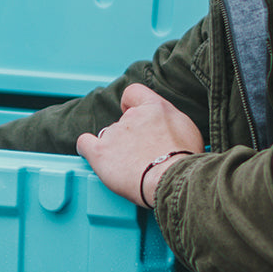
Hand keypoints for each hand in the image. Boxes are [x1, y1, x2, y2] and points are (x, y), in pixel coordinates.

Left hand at [76, 83, 203, 205]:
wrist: (172, 179)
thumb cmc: (185, 160)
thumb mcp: (188, 130)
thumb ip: (170, 123)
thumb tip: (167, 131)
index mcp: (154, 108)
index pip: (133, 93)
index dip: (130, 104)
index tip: (136, 118)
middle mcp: (131, 117)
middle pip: (122, 122)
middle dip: (129, 137)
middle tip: (142, 156)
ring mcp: (114, 134)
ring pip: (108, 136)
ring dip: (115, 149)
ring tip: (129, 167)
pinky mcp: (100, 152)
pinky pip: (84, 144)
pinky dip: (87, 149)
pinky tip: (97, 158)